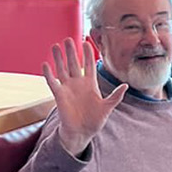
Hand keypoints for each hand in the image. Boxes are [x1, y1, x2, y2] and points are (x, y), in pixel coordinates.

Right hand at [43, 37, 126, 157]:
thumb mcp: (107, 107)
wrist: (82, 133)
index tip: (86, 41)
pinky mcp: (59, 95)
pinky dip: (49, 74)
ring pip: (62, 69)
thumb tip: (126, 85)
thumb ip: (115, 96)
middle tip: (68, 38)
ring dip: (59, 58)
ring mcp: (68, 88)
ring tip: (56, 46)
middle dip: (72, 51)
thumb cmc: (95, 120)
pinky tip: (45, 64)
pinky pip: (53, 82)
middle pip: (74, 63)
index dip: (87, 53)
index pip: (89, 65)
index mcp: (91, 84)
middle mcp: (78, 83)